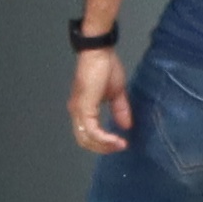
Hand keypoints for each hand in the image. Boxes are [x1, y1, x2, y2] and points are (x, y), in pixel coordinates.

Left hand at [67, 38, 131, 155]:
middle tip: (120, 147)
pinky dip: (104, 138)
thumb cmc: (106, 67)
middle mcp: (76, 112)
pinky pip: (92, 130)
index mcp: (83, 109)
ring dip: (104, 145)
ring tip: (120, 145)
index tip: (120, 143)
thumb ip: (120, 110)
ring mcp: (78, 110)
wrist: (99, 53)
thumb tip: (126, 126)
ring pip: (86, 138)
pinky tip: (116, 139)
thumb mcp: (117, 93)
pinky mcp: (84, 107)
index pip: (87, 134)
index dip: (103, 143)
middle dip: (103, 148)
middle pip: (84, 140)